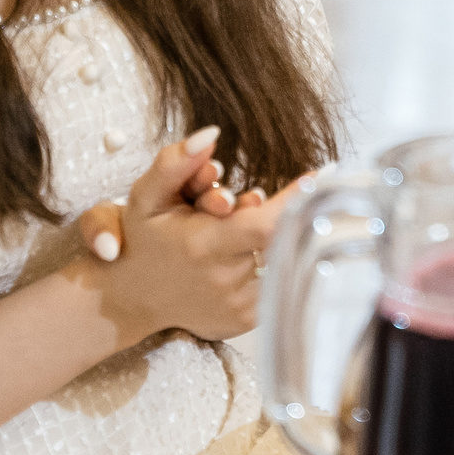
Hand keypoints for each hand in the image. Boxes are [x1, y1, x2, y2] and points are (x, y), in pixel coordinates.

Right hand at [72, 133, 296, 344]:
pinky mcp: (245, 321)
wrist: (131, 297)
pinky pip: (276, 282)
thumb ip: (175, 162)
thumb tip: (211, 133)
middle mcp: (224, 280)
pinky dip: (270, 261)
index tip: (322, 173)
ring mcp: (237, 307)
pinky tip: (242, 254)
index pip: (267, 224)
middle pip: (279, 238)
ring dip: (273, 238)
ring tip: (239, 229)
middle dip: (277, 211)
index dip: (297, 199)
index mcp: (203, 246)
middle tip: (253, 201)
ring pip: (281, 259)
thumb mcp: (148, 196)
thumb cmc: (143, 239)